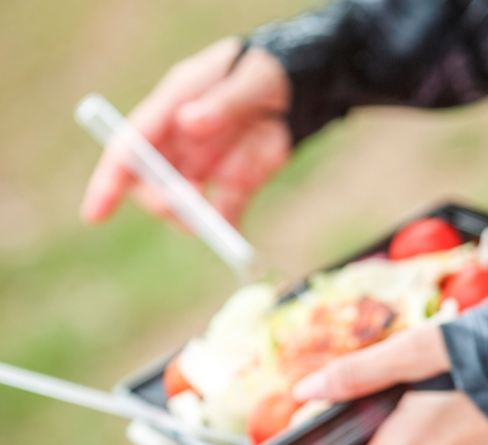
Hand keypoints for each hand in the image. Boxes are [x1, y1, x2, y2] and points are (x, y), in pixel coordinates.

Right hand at [81, 38, 291, 225]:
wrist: (298, 90)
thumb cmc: (263, 72)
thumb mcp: (251, 78)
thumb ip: (225, 100)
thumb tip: (189, 122)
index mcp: (173, 108)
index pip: (129, 146)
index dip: (109, 181)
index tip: (96, 214)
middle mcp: (181, 143)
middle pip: (151, 183)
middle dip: (163, 199)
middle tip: (193, 200)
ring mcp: (206, 167)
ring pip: (183, 205)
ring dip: (194, 217)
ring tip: (218, 220)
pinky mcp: (236, 185)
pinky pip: (224, 214)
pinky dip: (226, 228)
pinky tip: (234, 237)